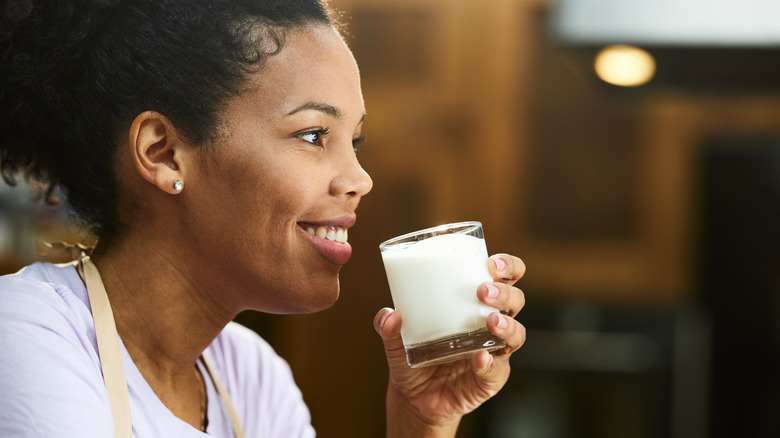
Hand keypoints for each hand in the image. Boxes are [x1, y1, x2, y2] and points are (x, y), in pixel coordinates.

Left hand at [374, 254, 526, 434]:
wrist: (414, 396)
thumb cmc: (413, 354)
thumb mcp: (396, 338)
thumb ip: (387, 326)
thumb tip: (389, 315)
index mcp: (476, 302)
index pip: (505, 277)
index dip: (508, 266)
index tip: (492, 262)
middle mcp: (491, 323)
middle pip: (516, 300)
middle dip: (504, 292)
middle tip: (482, 291)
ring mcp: (494, 351)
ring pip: (516, 334)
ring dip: (507, 324)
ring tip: (491, 320)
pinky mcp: (491, 379)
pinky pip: (497, 370)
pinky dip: (489, 364)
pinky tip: (479, 358)